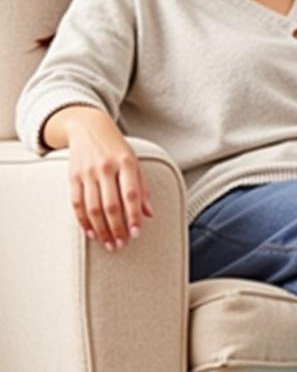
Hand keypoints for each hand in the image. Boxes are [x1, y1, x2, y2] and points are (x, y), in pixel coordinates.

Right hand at [60, 108, 154, 250]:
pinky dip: (83, 220)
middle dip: (116, 228)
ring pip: (92, 207)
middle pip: (111, 205)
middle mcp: (106, 167)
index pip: (131, 195)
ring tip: (108, 243)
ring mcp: (87, 172)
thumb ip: (143, 188)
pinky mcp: (72, 176)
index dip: (133, 216)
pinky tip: (91, 233)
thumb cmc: (117, 149)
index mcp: (126, 163)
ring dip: (101, 229)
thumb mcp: (135, 163)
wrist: (89, 127)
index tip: (136, 234)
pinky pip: (76, 203)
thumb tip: (149, 214)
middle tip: (121, 245)